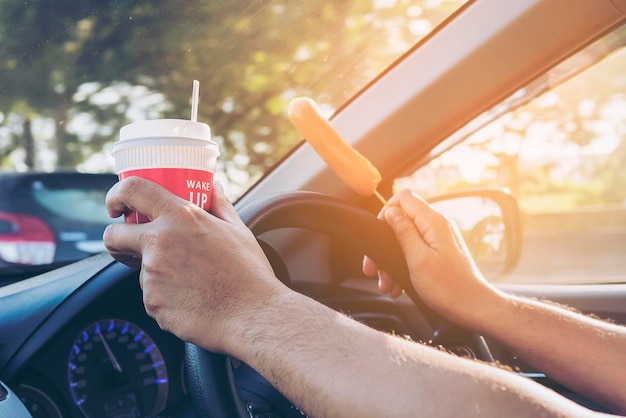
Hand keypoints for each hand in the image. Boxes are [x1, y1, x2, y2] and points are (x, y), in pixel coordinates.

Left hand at [103, 177, 284, 352]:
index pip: (133, 190)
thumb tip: (214, 188)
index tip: (118, 206)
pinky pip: (152, 296)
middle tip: (133, 247)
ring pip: (140, 270)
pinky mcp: (152, 303)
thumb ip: (220, 205)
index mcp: (181, 217)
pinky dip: (166, 297)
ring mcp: (152, 275)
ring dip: (156, 274)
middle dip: (118, 240)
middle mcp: (160, 242)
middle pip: (115, 236)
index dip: (117, 195)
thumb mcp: (237, 230)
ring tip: (191, 281)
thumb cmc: (249, 273)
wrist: (252, 315)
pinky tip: (192, 298)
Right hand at [363, 189, 493, 322]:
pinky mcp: (440, 251)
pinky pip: (414, 251)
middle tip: (375, 268)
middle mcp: (438, 226)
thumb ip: (403, 231)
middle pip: (402, 220)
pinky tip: (397, 285)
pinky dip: (402, 266)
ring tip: (387, 284)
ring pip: (405, 239)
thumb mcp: (418, 258)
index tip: (379, 235)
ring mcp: (439, 238)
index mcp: (433, 222)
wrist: (473, 307)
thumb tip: (391, 211)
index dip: (386, 212)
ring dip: (391, 261)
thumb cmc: (448, 287)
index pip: (404, 198)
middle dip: (384, 244)